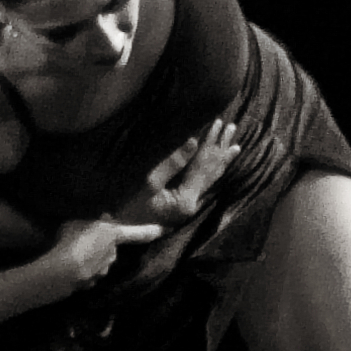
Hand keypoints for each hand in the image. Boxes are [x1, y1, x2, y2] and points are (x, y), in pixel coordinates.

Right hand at [39, 213, 161, 292]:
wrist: (63, 270)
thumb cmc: (72, 240)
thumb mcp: (78, 223)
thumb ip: (91, 223)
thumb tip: (104, 220)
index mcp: (114, 234)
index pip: (139, 233)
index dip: (153, 230)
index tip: (166, 229)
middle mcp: (114, 253)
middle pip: (112, 248)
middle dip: (102, 245)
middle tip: (84, 241)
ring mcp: (104, 270)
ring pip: (100, 261)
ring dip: (90, 258)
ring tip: (72, 255)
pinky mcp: (93, 282)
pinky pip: (89, 273)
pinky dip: (82, 270)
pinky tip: (69, 267)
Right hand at [116, 122, 241, 226]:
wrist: (115, 227)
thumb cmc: (126, 204)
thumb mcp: (148, 182)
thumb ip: (173, 162)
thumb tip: (194, 141)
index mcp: (187, 201)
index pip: (203, 166)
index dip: (210, 143)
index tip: (217, 123)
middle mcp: (192, 205)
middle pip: (211, 173)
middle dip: (221, 150)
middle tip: (232, 128)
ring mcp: (187, 206)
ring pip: (209, 179)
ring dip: (220, 160)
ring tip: (235, 146)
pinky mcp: (180, 205)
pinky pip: (201, 183)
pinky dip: (211, 171)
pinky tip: (218, 166)